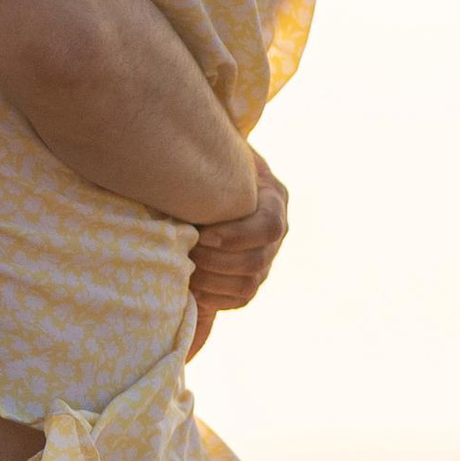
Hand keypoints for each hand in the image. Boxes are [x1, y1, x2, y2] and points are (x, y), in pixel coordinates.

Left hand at [187, 149, 288, 354]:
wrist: (210, 182)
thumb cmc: (209, 167)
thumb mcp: (216, 161)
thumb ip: (212, 167)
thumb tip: (200, 174)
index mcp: (274, 201)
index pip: (269, 227)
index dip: (236, 236)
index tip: (202, 235)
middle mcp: (275, 235)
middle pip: (257, 261)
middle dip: (216, 261)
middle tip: (186, 253)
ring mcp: (265, 260)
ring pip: (249, 285)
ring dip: (212, 281)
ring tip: (184, 268)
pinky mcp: (251, 279)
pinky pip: (239, 299)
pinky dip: (213, 297)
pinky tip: (190, 286)